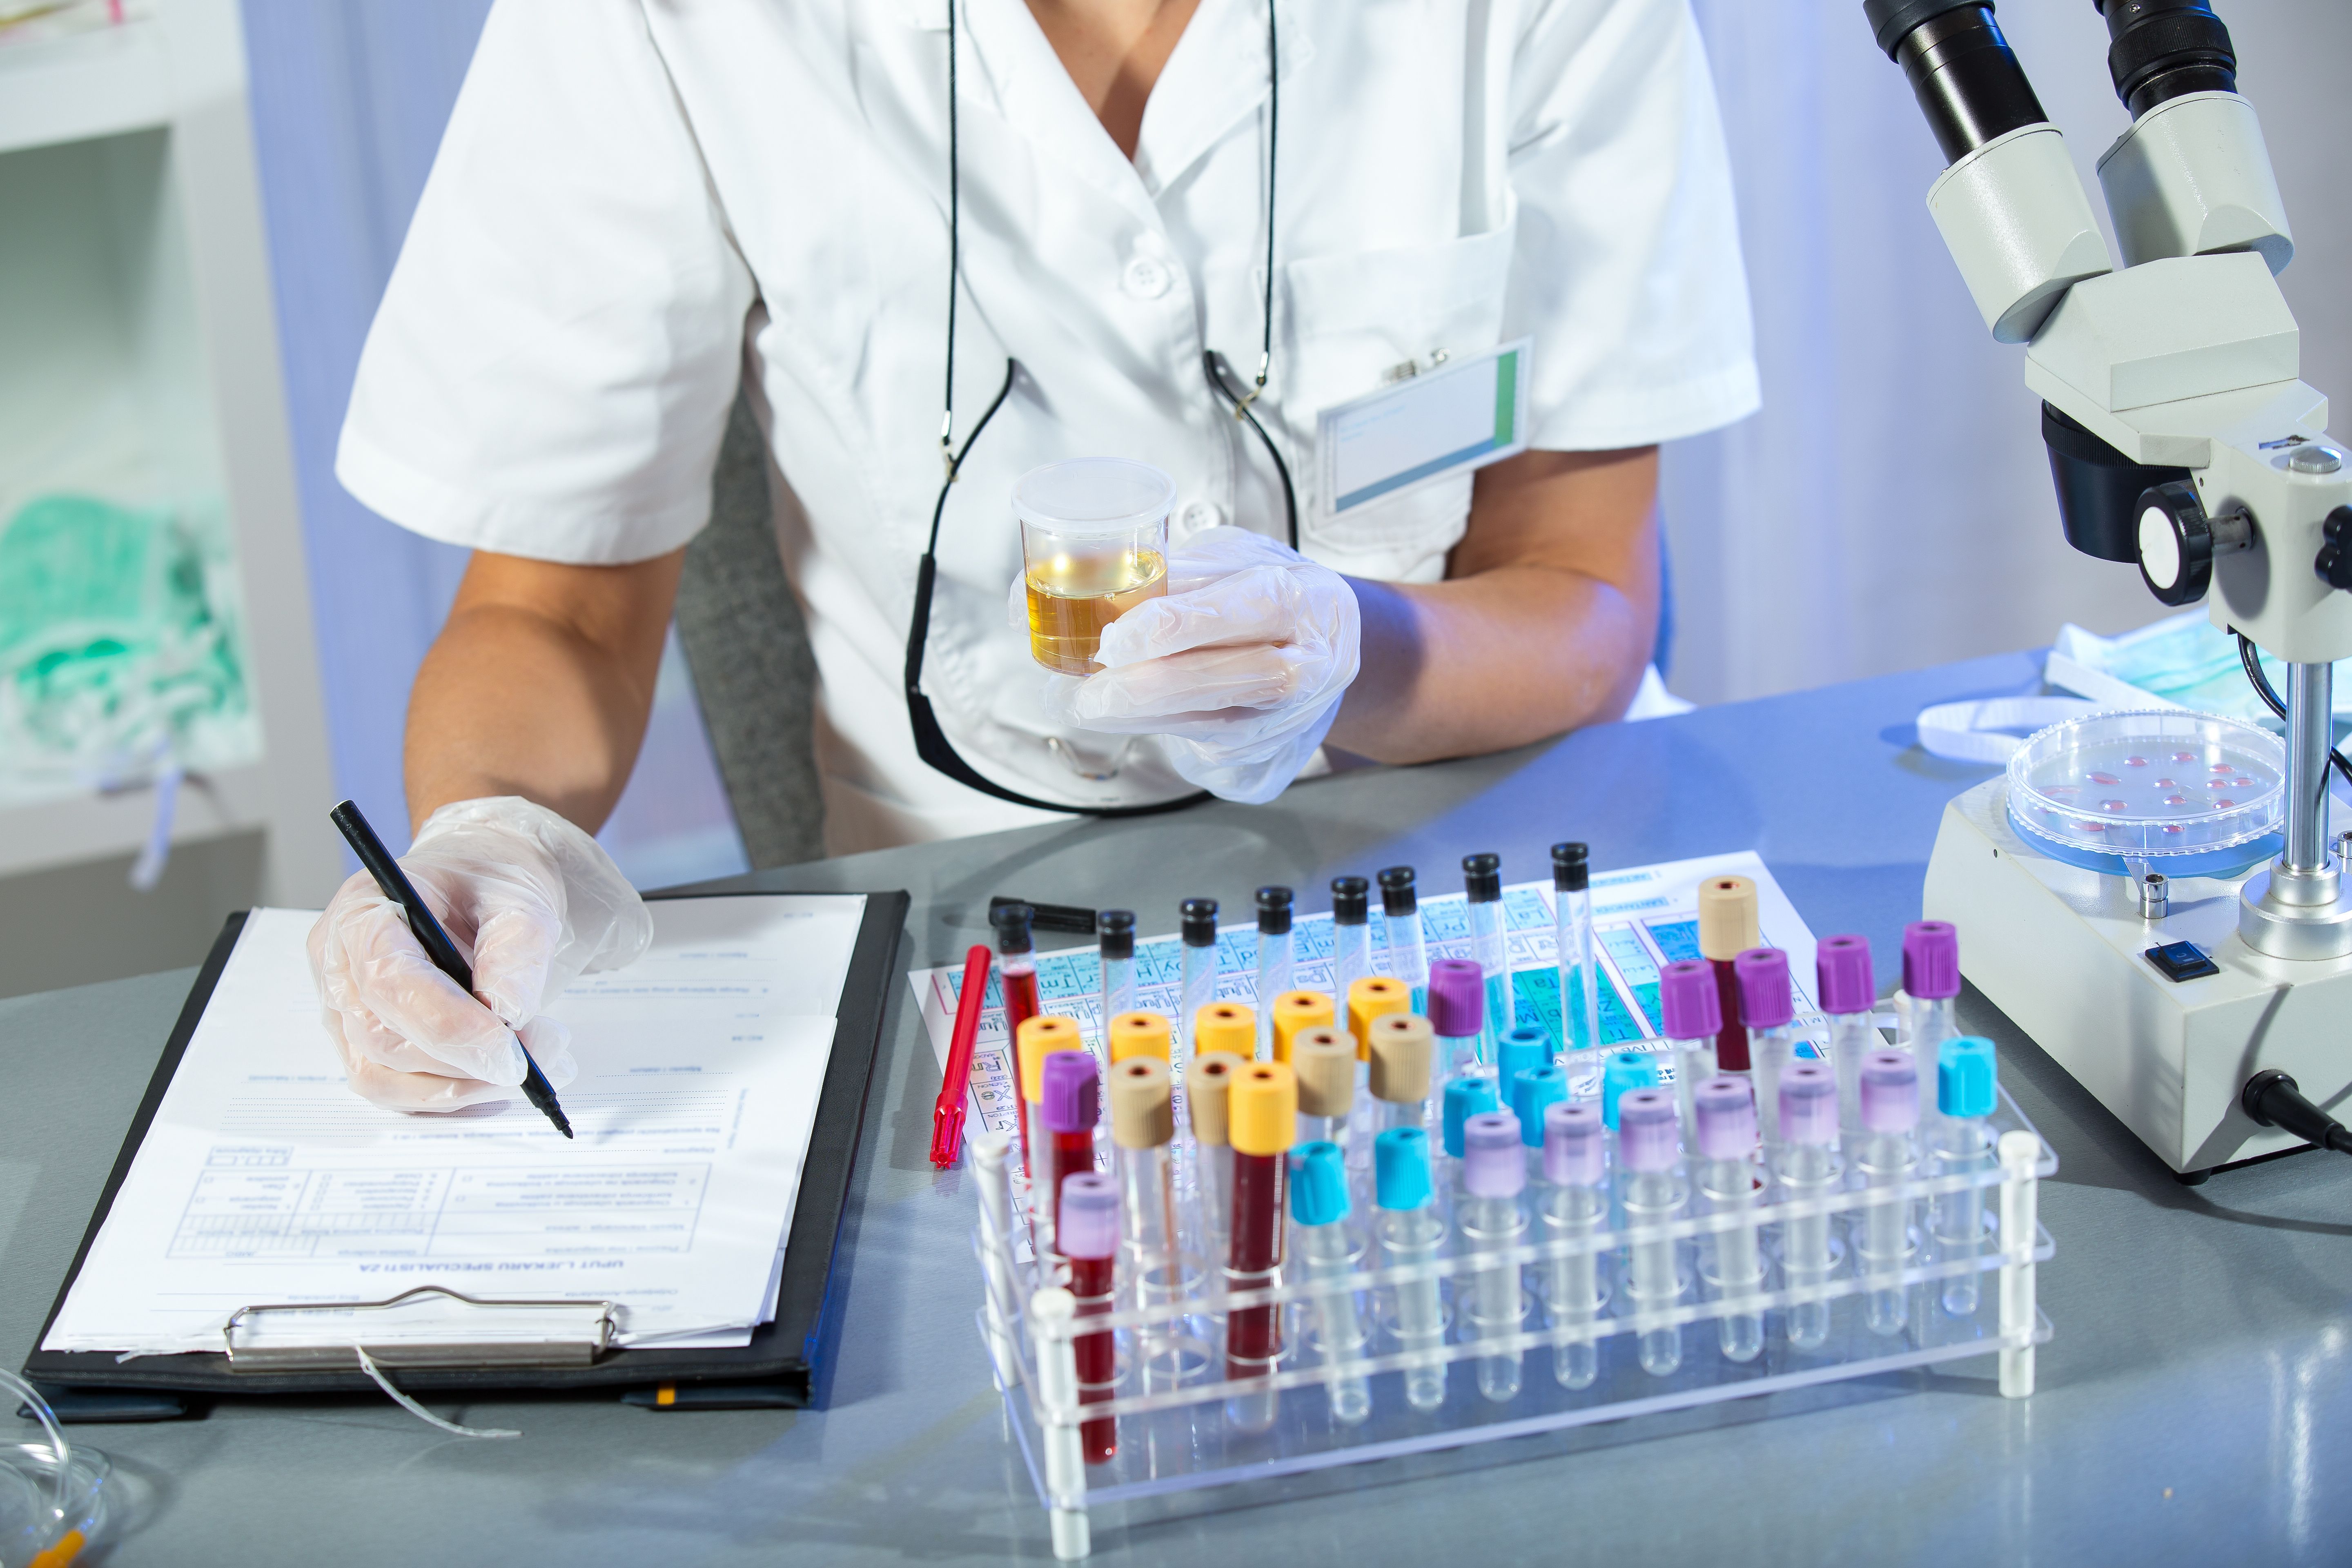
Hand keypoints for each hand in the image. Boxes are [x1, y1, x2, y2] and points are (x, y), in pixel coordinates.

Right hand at [307, 796, 651, 1110]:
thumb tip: (509, 1014)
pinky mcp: (364, 1045)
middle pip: (384, 1038)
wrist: (477, 884)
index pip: (388, 981)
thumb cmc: (488, 882)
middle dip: (467, 1061)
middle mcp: (338, 965)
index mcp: (363, 911)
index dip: (449, 1026)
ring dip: (463, 1087)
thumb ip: (516, 951)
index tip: (512, 1052)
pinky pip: (397, 1091)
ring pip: (385, 1078)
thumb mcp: (520, 897)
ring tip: (535, 1064)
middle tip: (546, 1052)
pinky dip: (452, 1097)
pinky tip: (499, 1082)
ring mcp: (343, 1011)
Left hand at [1024, 526, 1360, 803]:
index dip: (1172, 627)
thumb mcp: (1238, 559)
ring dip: (1138, 719)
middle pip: (1224, 680)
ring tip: (1084, 704)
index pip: (1236, 611)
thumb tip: (1096, 579)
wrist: (1334, 643)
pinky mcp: (1270, 752)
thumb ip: (1182, 571)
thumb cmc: (1275, 592)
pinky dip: (1158, 731)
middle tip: (1085, 692)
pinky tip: (1121, 718)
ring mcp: (1290, 715)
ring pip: (1211, 725)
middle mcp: (1304, 663)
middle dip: (1145, 690)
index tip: (1114, 639)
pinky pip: (1210, 748)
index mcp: (1298, 600)